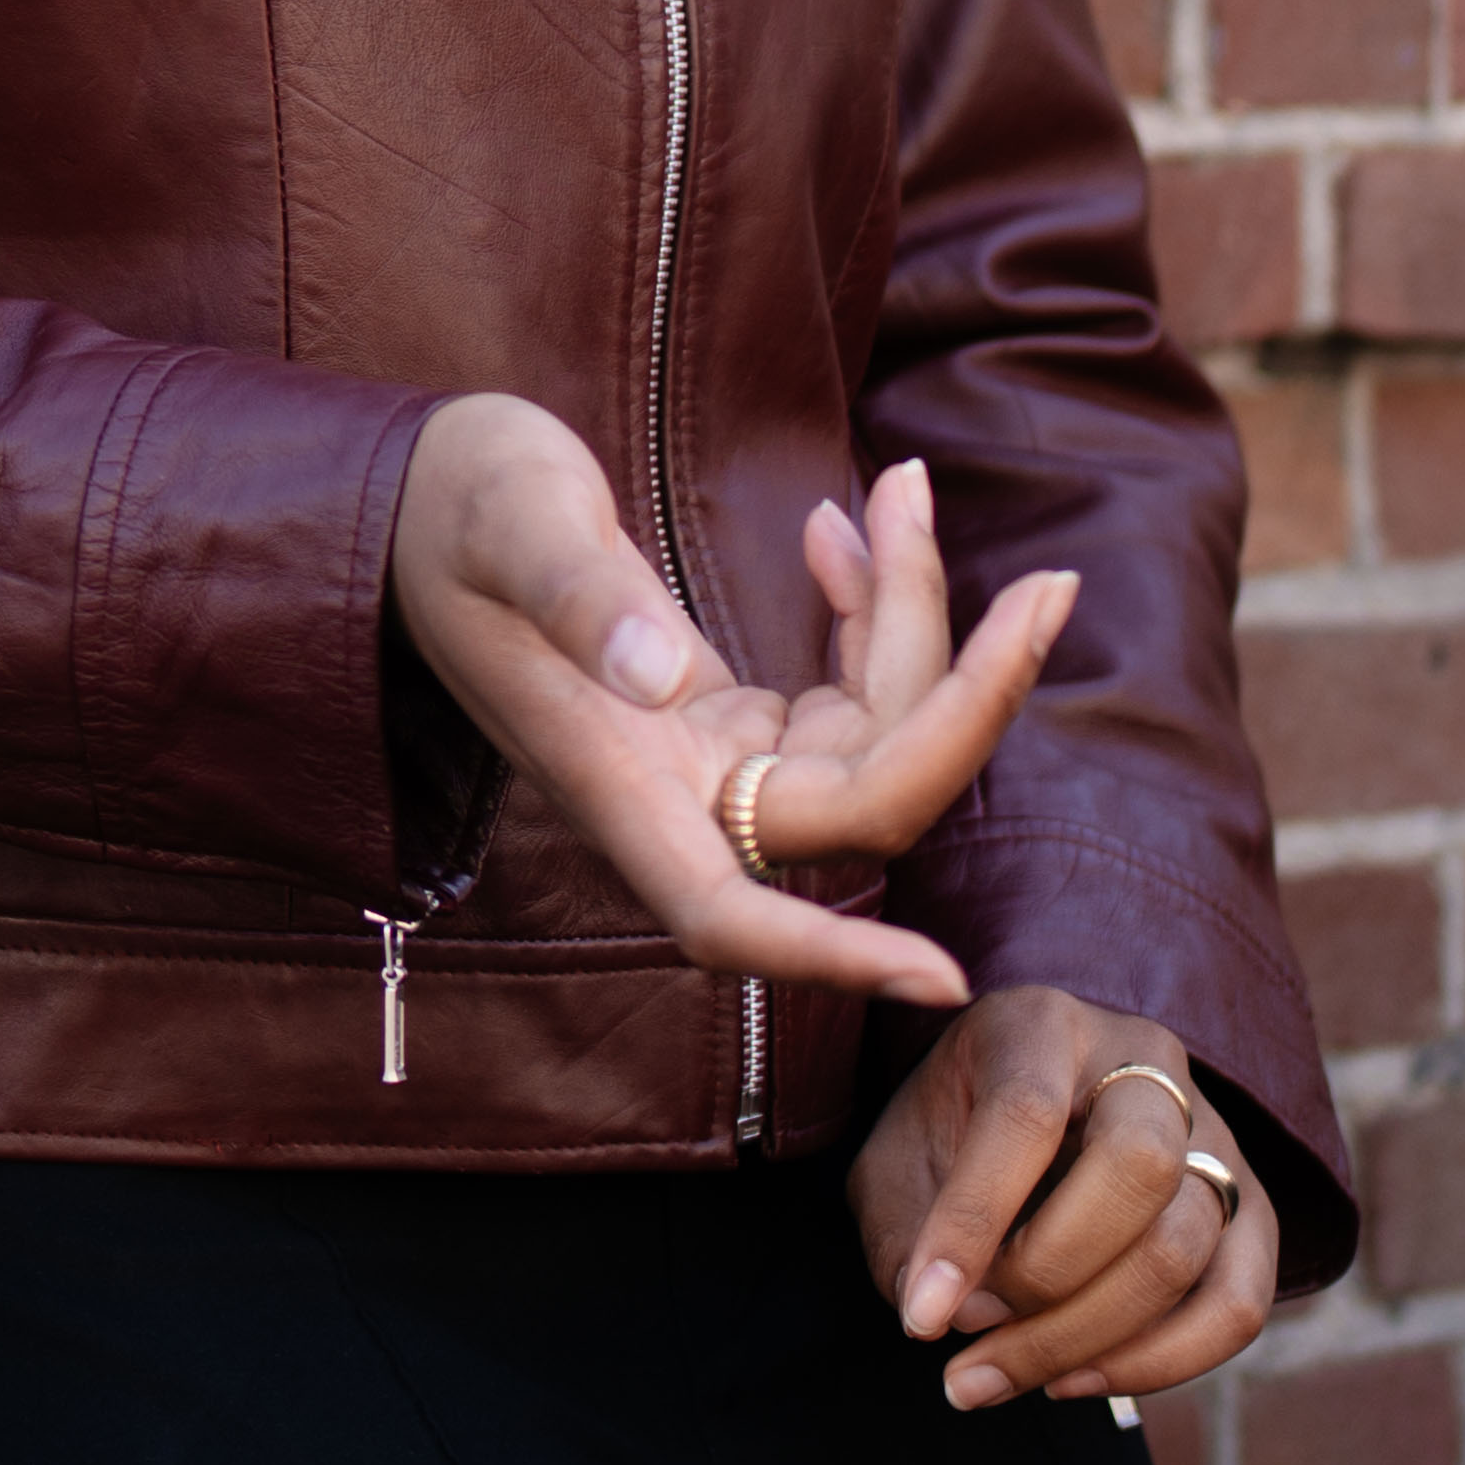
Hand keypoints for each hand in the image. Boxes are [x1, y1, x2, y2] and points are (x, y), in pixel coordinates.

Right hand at [391, 411, 1068, 1002]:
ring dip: (919, 624)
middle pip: (860, 803)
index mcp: (612, 781)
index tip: (943, 973)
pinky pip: (846, 699)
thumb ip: (581, 593)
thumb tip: (664, 673)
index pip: (730, 916)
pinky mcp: (726, 720)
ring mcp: (705, 762)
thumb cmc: (452, 503)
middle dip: (967, 701)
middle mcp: (672, 794)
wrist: (417, 500)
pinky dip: (873, 616)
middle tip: (1048, 585)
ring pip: (871, 741)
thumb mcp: (511, 518)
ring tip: (903, 491)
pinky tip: (847, 532)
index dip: (833, 957)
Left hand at [849, 982, 1286, 1418]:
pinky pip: (1239, 1303)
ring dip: (1090, 1336)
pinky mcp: (1249, 1211)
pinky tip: (1077, 1379)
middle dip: (1046, 1278)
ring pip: (1186, 1244)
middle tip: (970, 1332)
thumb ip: (907, 1236)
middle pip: (1137, 1168)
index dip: (974, 1223)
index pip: (1028, 1112)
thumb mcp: (894, 1164)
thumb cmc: (949, 1135)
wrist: (1022, 1117)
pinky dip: (1160, 1363)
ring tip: (1001, 1372)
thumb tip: (959, 1318)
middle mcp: (1147, 1064)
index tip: (923, 1317)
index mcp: (1044, 1024)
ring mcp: (1214, 1135)